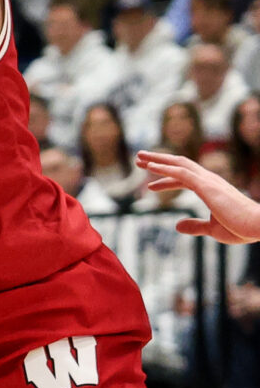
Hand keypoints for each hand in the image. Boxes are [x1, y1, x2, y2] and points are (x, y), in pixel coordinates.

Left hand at [139, 149, 259, 241]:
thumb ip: (195, 226)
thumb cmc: (241, 228)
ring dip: (157, 160)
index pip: (185, 179)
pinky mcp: (207, 186)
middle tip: (139, 159)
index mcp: (212, 189)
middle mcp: (210, 180)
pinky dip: (164, 168)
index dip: (166, 179)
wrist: (258, 226)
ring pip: (179, 165)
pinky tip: (150, 167)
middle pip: (180, 165)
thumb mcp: (212, 229)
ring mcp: (209, 182)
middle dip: (159, 161)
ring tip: (139, 158)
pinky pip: (182, 173)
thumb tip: (177, 225)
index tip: (150, 184)